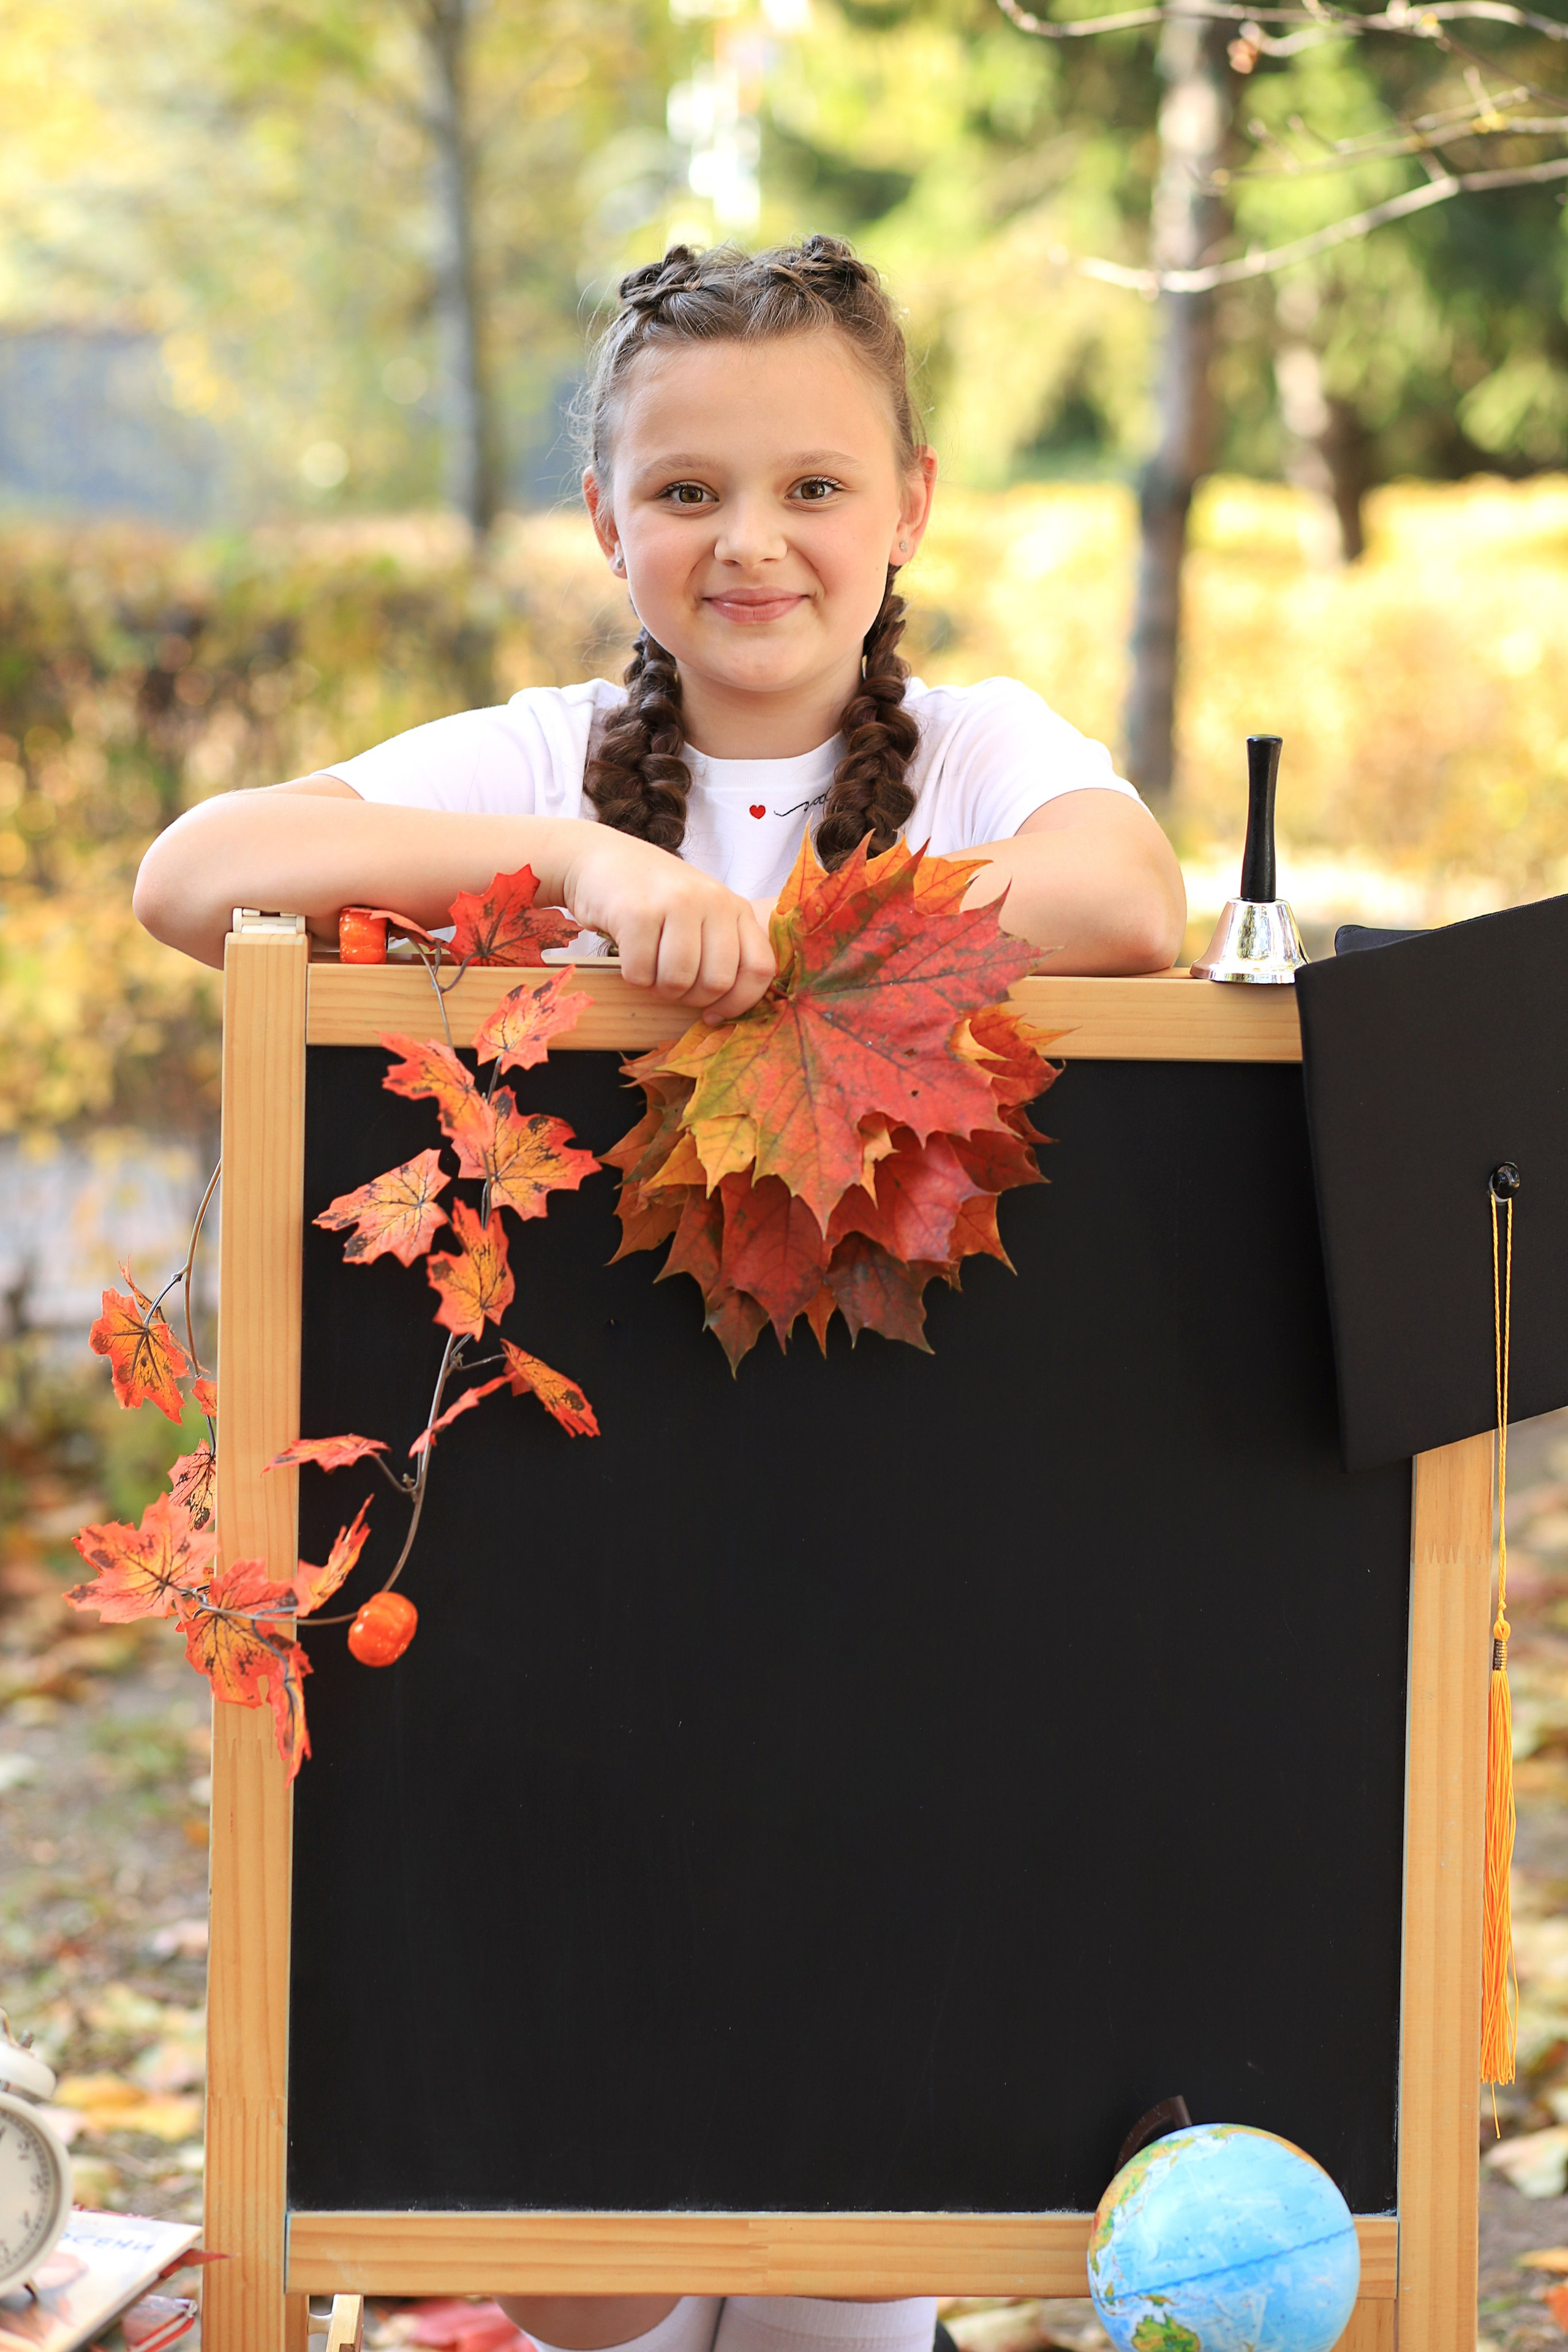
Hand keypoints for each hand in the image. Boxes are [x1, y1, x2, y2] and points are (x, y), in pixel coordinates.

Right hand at [561, 827, 775, 1019]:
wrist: (601, 858)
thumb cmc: (654, 898)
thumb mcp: (700, 915)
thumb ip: (721, 952)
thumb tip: (725, 1012)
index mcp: (735, 907)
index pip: (760, 969)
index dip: (739, 1003)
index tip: (712, 1014)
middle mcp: (713, 900)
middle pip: (717, 982)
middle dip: (690, 998)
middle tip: (671, 984)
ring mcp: (676, 902)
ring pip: (679, 981)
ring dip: (659, 989)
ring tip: (650, 967)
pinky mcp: (638, 912)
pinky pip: (641, 973)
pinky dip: (633, 976)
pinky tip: (629, 954)